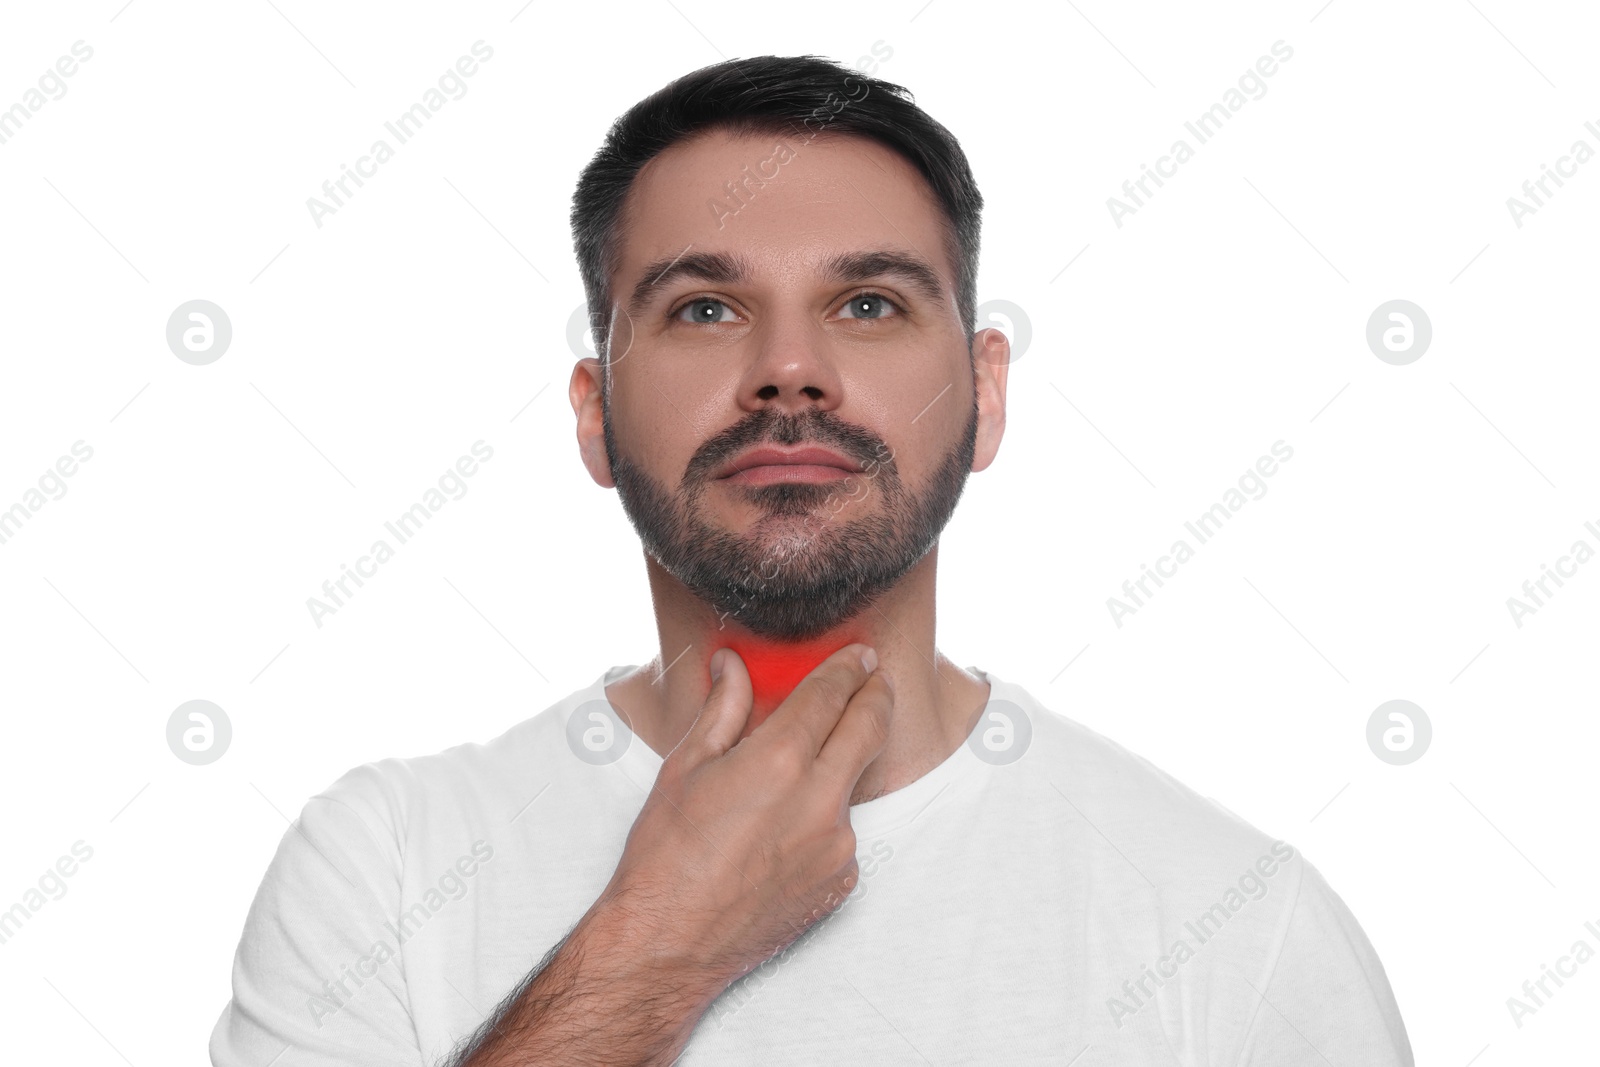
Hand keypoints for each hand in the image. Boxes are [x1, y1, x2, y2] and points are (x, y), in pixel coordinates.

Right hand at [597, 643, 893, 995]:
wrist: (670, 943)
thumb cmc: (665, 855)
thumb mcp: (685, 768)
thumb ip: (722, 709)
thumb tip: (731, 664)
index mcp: (779, 760)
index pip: (830, 695)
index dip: (847, 669)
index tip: (858, 655)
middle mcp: (820, 799)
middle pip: (870, 727)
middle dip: (876, 695)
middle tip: (875, 677)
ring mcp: (838, 844)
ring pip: (852, 784)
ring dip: (837, 767)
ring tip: (795, 776)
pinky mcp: (843, 880)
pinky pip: (842, 832)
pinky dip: (823, 819)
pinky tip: (781, 833)